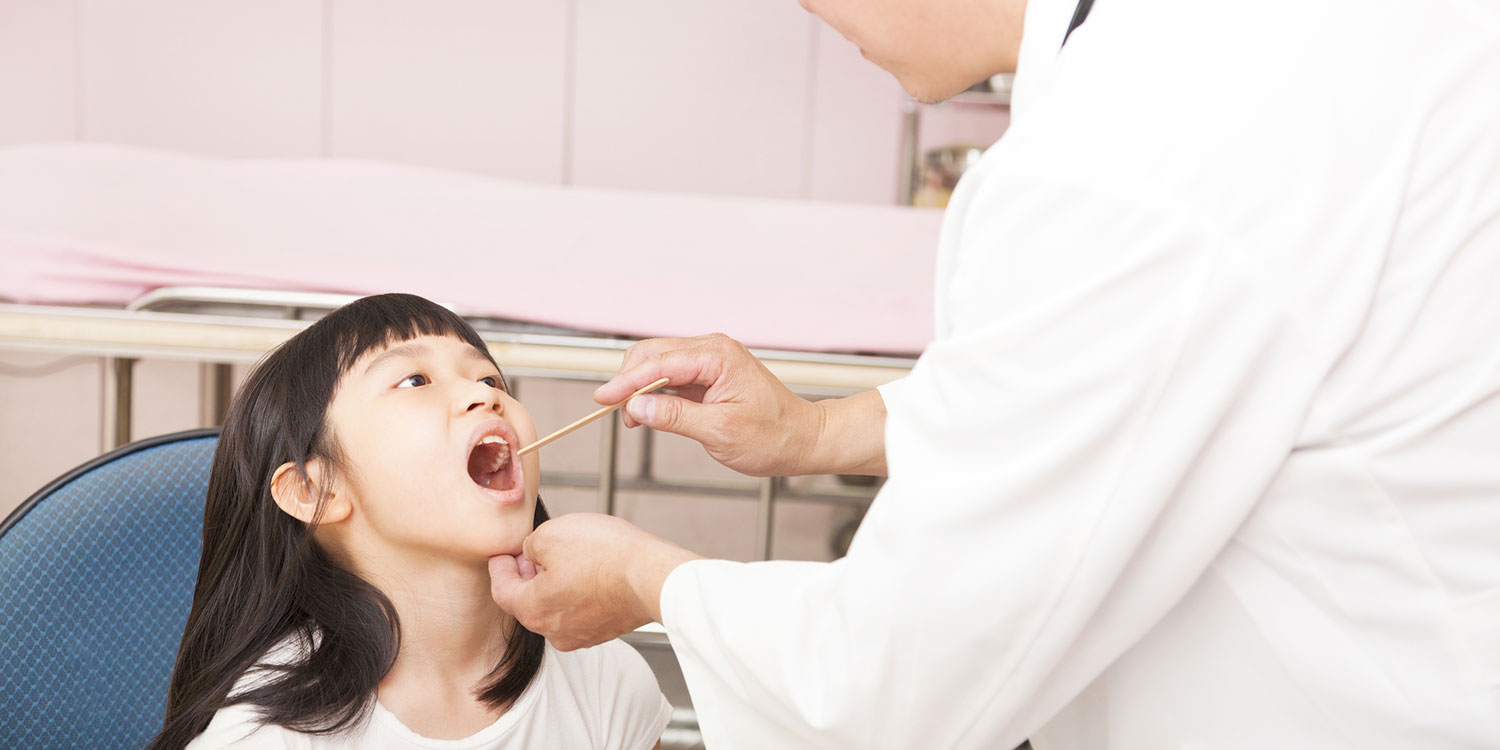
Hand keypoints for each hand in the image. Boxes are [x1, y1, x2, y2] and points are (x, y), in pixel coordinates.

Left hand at [489, 514, 700, 650]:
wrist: (652, 575)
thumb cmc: (604, 554)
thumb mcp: (551, 534)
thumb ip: (529, 545)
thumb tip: (532, 553)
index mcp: (533, 609)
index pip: (502, 590)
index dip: (500, 567)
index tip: (502, 554)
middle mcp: (553, 631)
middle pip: (528, 602)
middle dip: (527, 576)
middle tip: (533, 552)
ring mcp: (581, 635)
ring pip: (555, 608)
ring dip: (554, 585)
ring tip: (567, 558)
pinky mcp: (604, 630)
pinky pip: (580, 611)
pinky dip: (577, 593)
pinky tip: (590, 571)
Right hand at [594, 333, 822, 476]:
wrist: (802, 438)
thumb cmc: (772, 436)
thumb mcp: (719, 432)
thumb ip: (676, 416)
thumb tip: (638, 407)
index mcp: (718, 356)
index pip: (659, 363)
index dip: (626, 381)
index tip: (602, 399)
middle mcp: (713, 349)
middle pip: (652, 353)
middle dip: (628, 380)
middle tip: (617, 413)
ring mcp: (710, 359)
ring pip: (658, 361)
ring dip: (639, 386)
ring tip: (634, 418)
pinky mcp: (708, 373)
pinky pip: (671, 374)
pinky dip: (653, 390)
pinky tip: (648, 411)